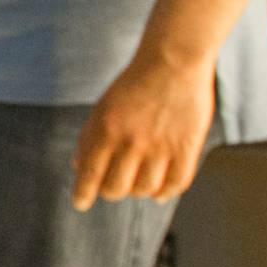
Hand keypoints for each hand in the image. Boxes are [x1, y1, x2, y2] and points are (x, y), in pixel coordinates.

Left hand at [71, 50, 215, 209]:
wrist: (173, 62)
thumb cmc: (134, 84)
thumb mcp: (103, 107)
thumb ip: (89, 138)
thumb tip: (79, 169)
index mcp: (106, 131)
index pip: (90, 174)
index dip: (83, 194)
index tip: (80, 204)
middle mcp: (132, 142)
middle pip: (116, 189)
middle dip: (111, 191)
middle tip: (115, 185)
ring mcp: (161, 146)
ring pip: (144, 190)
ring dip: (138, 190)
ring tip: (139, 180)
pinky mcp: (187, 147)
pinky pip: (176, 184)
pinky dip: (166, 193)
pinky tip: (159, 192)